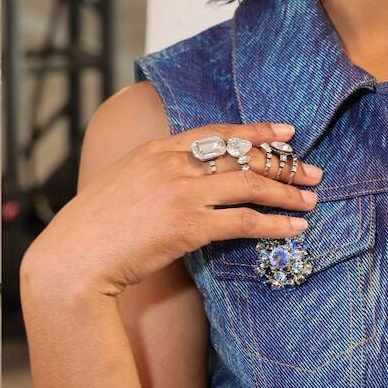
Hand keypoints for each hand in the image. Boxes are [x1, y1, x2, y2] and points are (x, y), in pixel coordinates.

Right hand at [23, 120, 322, 300]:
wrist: (75, 255)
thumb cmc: (95, 227)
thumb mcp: (124, 182)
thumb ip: (156, 173)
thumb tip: (187, 179)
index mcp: (158, 149)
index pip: (218, 132)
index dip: (256, 131)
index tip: (286, 133)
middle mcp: (173, 164)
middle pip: (241, 155)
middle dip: (283, 163)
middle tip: (313, 171)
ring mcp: (182, 193)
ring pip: (249, 184)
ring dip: (286, 191)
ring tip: (310, 199)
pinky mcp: (188, 226)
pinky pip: (243, 221)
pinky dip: (274, 223)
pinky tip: (293, 228)